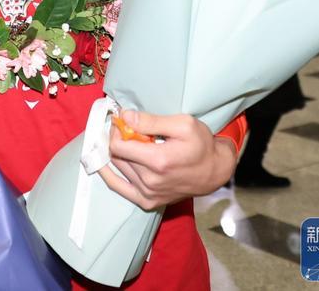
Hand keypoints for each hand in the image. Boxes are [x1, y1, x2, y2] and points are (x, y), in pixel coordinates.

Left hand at [99, 110, 236, 210]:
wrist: (214, 172)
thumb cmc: (201, 144)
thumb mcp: (182, 124)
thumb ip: (151, 121)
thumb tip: (125, 116)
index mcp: (158, 161)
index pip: (118, 145)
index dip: (117, 129)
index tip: (123, 120)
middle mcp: (150, 181)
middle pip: (117, 156)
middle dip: (118, 138)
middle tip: (125, 127)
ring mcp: (148, 194)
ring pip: (119, 168)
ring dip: (118, 153)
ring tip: (127, 141)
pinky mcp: (148, 202)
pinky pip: (119, 188)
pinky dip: (110, 175)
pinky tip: (104, 165)